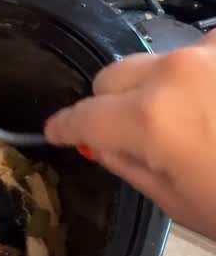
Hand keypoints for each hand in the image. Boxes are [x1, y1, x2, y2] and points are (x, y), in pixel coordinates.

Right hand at [44, 33, 215, 239]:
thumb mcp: (182, 203)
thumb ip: (130, 166)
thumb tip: (102, 145)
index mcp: (150, 118)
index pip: (84, 115)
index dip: (63, 125)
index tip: (55, 131)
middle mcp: (176, 71)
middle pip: (113, 75)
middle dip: (109, 103)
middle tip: (123, 134)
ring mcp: (214, 52)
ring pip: (161, 63)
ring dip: (161, 89)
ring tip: (194, 127)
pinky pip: (206, 55)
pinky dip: (203, 78)